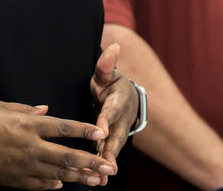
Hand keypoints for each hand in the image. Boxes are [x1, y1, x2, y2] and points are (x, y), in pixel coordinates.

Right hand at [0, 100, 115, 188]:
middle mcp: (29, 147)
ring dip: (78, 177)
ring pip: (57, 173)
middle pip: (67, 155)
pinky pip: (39, 184)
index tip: (100, 133)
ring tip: (96, 180)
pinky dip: (52, 184)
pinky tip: (61, 184)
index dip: (84, 130)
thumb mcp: (0, 106)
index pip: (63, 127)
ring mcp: (22, 166)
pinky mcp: (13, 180)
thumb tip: (45, 111)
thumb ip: (25, 110)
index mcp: (26, 124)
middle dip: (91, 161)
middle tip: (109, 166)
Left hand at [89, 43, 139, 172]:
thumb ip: (106, 64)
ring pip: (113, 149)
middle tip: (105, 165)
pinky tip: (97, 181)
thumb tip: (112, 46)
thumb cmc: (111, 83)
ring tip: (101, 180)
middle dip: (110, 151)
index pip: (111, 110)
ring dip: (107, 163)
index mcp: (118, 100)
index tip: (101, 130)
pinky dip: (103, 167)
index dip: (106, 120)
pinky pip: (108, 155)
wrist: (126, 97)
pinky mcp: (112, 142)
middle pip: (116, 136)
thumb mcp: (108, 73)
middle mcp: (121, 119)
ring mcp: (119, 132)